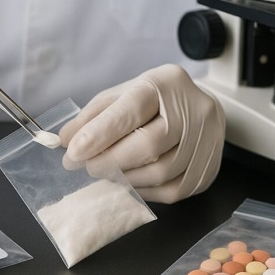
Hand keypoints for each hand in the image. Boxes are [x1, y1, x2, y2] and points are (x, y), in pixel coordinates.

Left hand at [59, 64, 224, 203]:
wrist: (199, 108)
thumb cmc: (155, 101)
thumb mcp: (122, 96)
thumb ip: (93, 116)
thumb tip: (65, 141)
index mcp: (166, 83)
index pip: (131, 109)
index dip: (100, 134)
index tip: (74, 152)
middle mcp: (193, 109)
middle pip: (148, 145)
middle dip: (109, 161)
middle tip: (87, 167)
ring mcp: (207, 140)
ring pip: (160, 172)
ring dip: (125, 179)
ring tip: (107, 173)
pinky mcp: (209, 169)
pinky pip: (172, 191)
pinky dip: (144, 191)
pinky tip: (130, 181)